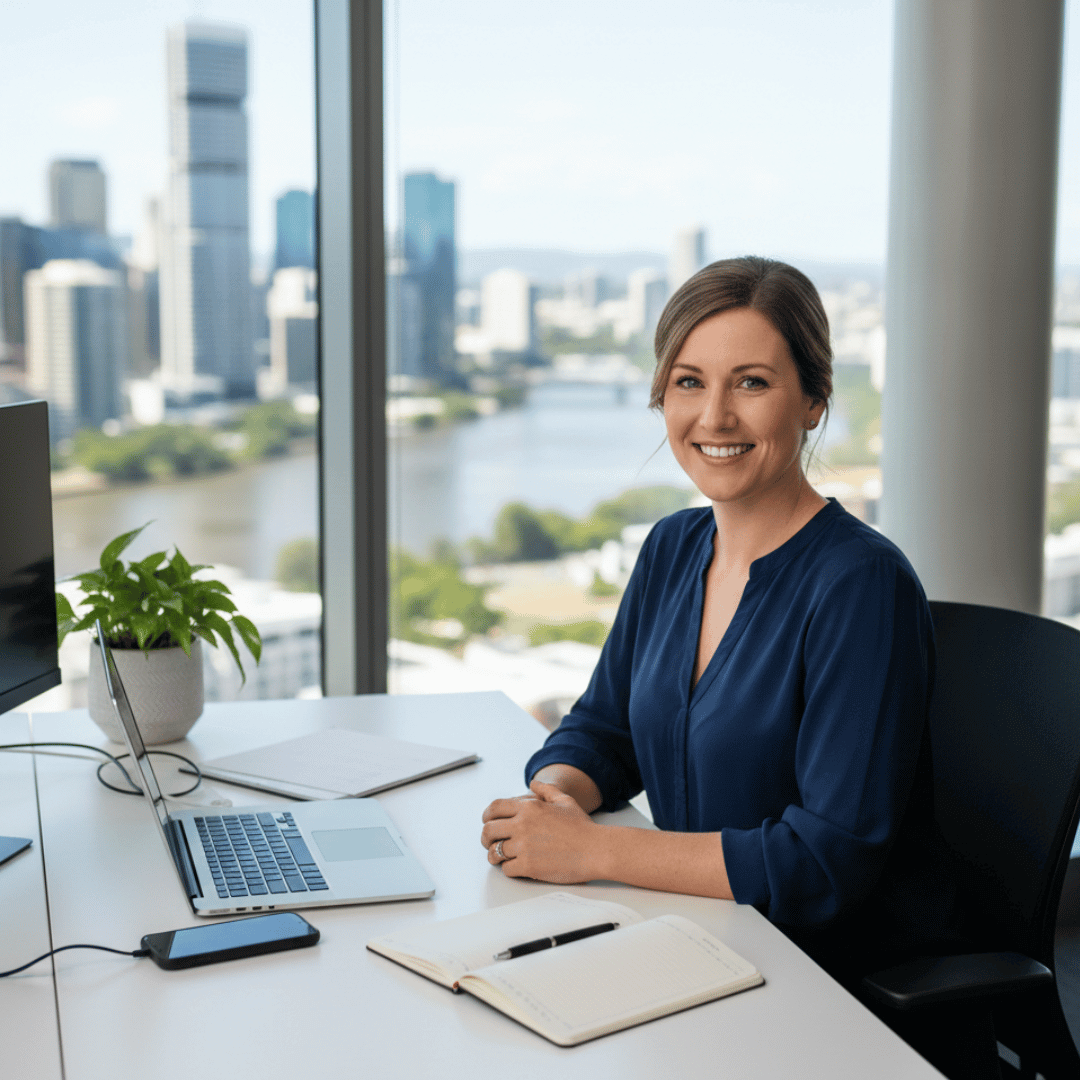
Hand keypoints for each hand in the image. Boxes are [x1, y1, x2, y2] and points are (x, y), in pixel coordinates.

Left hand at [480, 780, 603, 883]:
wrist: (595, 850)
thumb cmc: (582, 828)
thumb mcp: (565, 800)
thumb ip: (546, 790)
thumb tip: (533, 784)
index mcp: (529, 807)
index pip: (494, 808)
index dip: (487, 817)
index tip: (489, 823)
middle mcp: (522, 825)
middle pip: (488, 831)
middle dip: (486, 838)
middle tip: (491, 843)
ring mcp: (523, 846)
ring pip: (493, 852)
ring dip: (495, 856)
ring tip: (501, 857)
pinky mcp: (528, 866)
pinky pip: (506, 869)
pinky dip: (509, 869)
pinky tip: (517, 866)